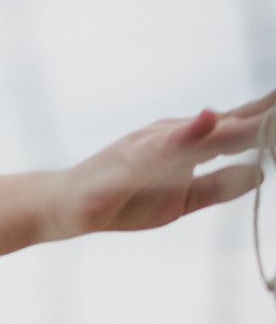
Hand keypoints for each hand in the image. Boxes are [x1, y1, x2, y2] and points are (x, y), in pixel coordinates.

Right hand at [54, 89, 274, 238]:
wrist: (67, 208)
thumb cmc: (123, 201)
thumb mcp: (183, 200)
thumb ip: (218, 186)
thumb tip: (262, 172)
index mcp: (189, 145)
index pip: (239, 126)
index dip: (269, 117)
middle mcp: (174, 136)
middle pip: (229, 125)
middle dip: (263, 118)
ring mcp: (151, 144)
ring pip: (201, 132)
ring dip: (235, 123)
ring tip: (267, 116)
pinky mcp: (129, 160)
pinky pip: (160, 147)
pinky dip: (184, 133)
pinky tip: (207, 119)